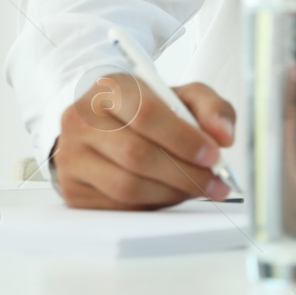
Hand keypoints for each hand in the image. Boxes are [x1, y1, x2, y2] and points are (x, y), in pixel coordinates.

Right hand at [52, 74, 234, 209]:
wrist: (102, 125)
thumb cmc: (147, 110)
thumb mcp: (182, 96)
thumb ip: (212, 107)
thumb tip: (224, 136)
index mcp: (109, 89)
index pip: (146, 115)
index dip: (184, 139)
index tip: (214, 155)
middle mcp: (81, 120)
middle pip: (137, 155)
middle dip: (185, 173)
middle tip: (216, 181)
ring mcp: (71, 156)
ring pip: (127, 186)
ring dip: (172, 192)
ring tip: (198, 188)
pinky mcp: (72, 188)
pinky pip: (118, 206)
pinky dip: (153, 204)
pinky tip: (172, 194)